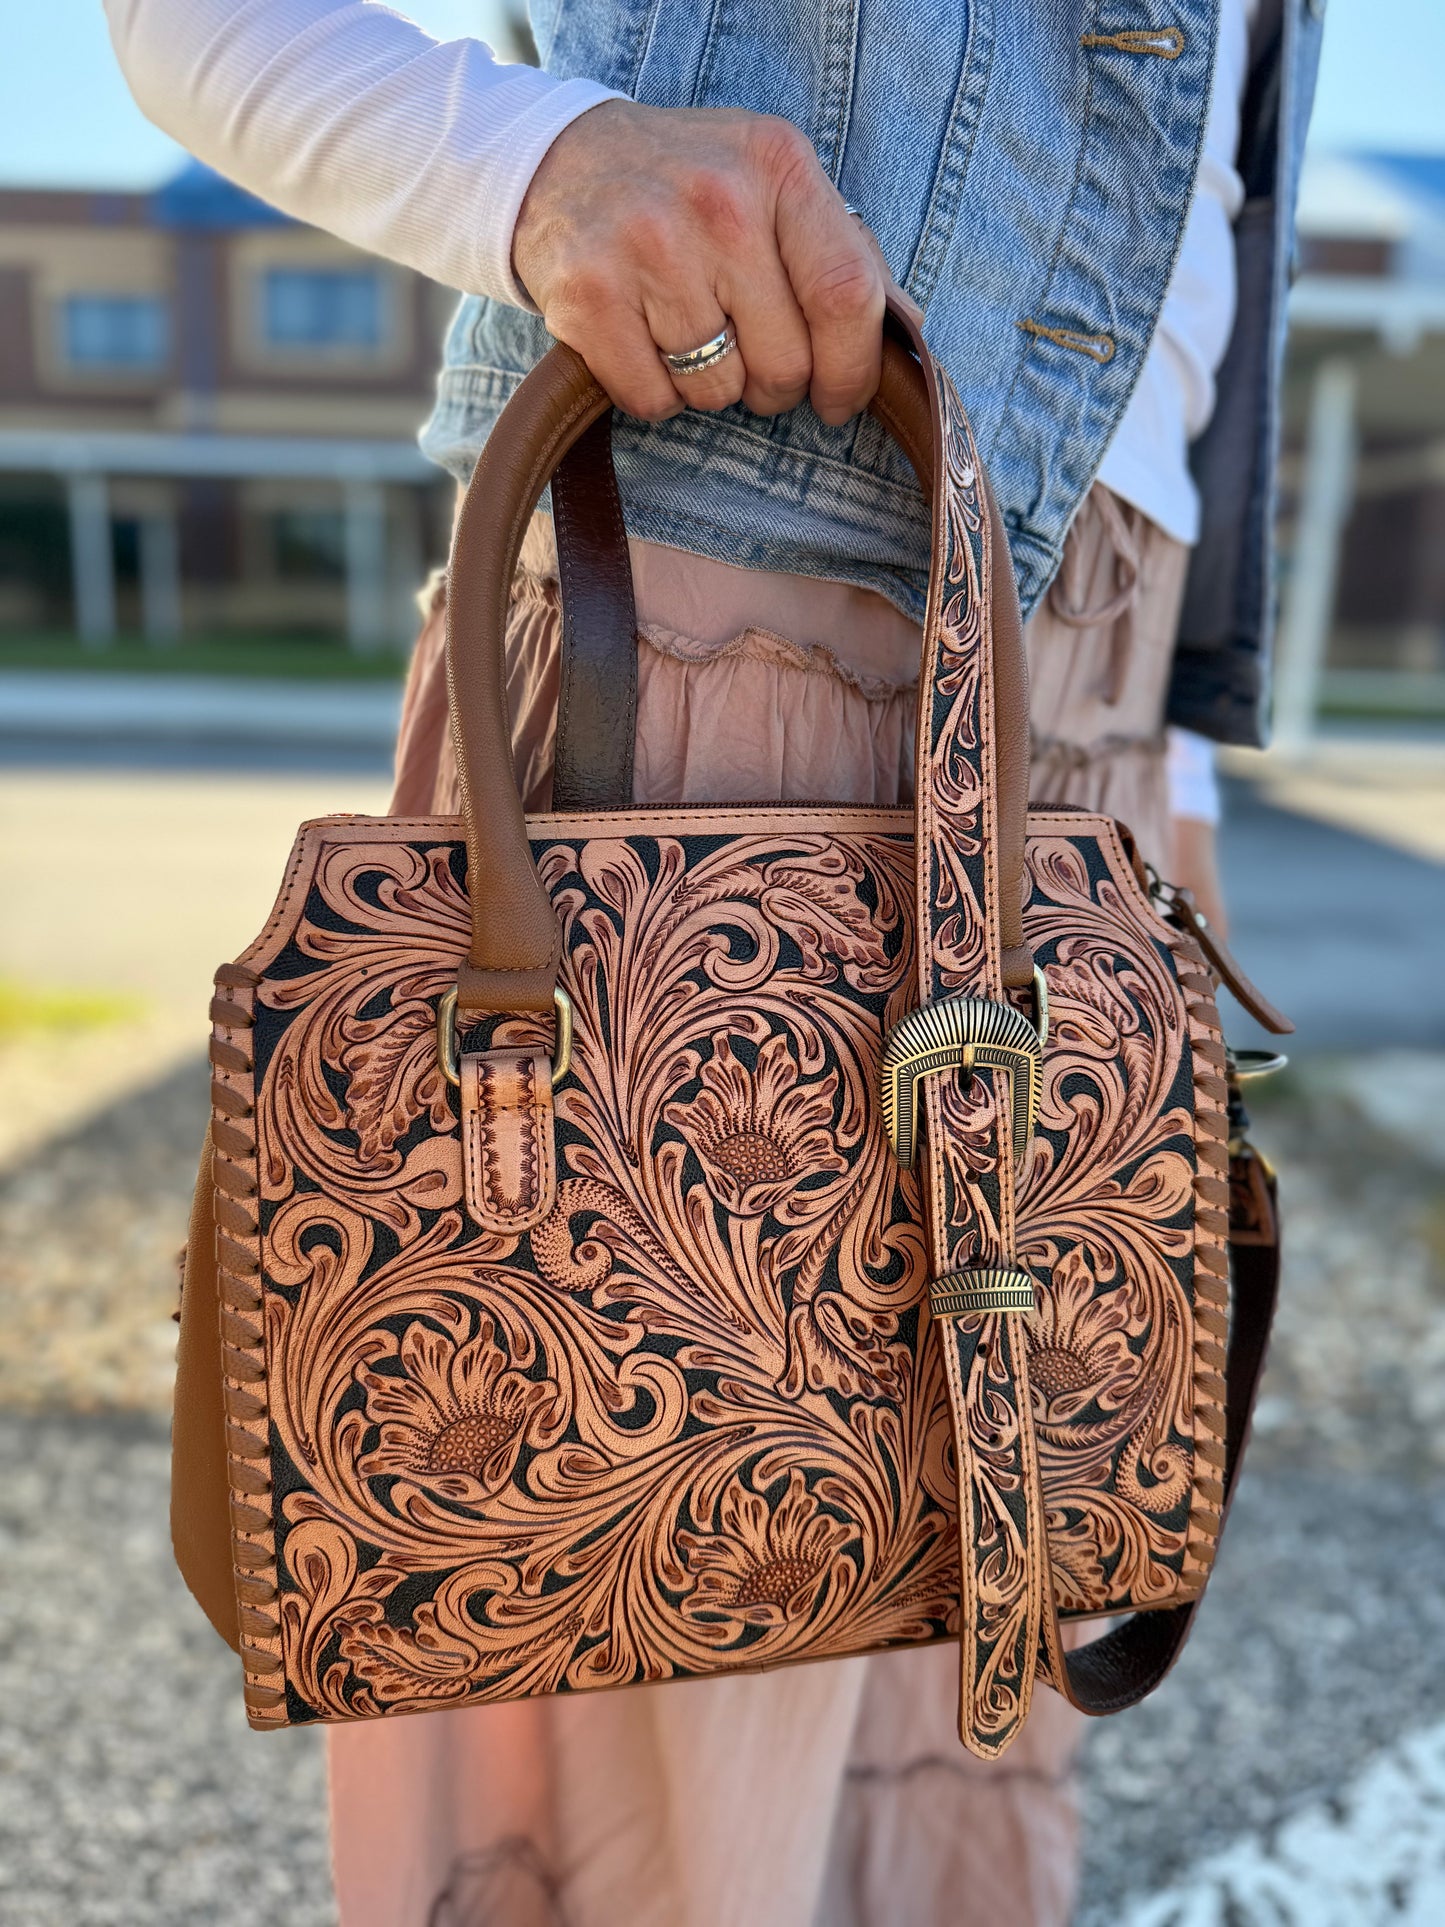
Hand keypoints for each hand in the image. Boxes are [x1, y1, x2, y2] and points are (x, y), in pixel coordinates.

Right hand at [511, 100, 888, 424]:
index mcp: (778, 167)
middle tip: (742, 351)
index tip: (838, 398)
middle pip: (784, 363)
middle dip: (772, 384)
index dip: (853, 370)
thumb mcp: (773, 184)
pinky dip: (655, 395)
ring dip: (708, 386)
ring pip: (718, 391)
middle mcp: (717, 200)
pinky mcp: (588, 295)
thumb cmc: (687, 186)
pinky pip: (654, 401)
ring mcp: (648, 246)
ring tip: (683, 330)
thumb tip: (906, 334)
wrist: (556, 161)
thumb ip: (844, 251)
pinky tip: (642, 344)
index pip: (847, 295)